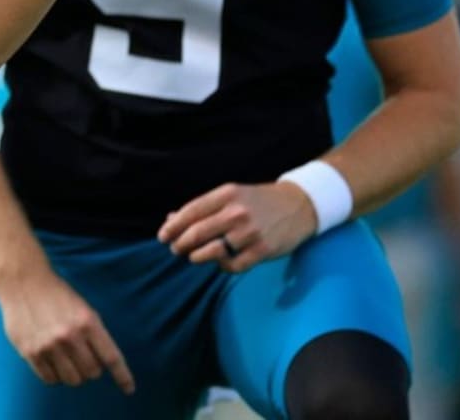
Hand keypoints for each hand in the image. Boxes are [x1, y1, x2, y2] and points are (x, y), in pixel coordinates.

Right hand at [0, 265, 134, 394]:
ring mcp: (49, 345)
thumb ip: (94, 334)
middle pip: (92, 372)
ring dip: (73, 373)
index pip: (111, 357)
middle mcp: (70, 336)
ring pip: (73, 380)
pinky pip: (50, 380)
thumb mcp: (83, 308)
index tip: (129, 388)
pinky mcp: (31, 352)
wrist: (23, 280)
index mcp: (87, 321)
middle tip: (82, 354)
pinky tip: (52, 360)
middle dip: (91, 366)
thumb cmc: (56, 293)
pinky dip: (55, 375)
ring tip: (66, 357)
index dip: (122, 376)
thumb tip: (103, 364)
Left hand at [157, 181, 317, 271]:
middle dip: (180, 243)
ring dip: (197, 256)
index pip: (191, 211)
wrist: (297, 205)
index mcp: (226, 194)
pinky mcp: (263, 251)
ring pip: (212, 251)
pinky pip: (233, 266)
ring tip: (192, 256)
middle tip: (174, 249)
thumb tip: (172, 219)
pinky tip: (221, 262)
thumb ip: (204, 207)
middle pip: (197, 232)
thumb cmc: (257, 200)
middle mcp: (236, 212)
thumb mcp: (231, 195)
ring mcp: (250, 232)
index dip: (173, 226)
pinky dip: (222, 266)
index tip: (162, 236)